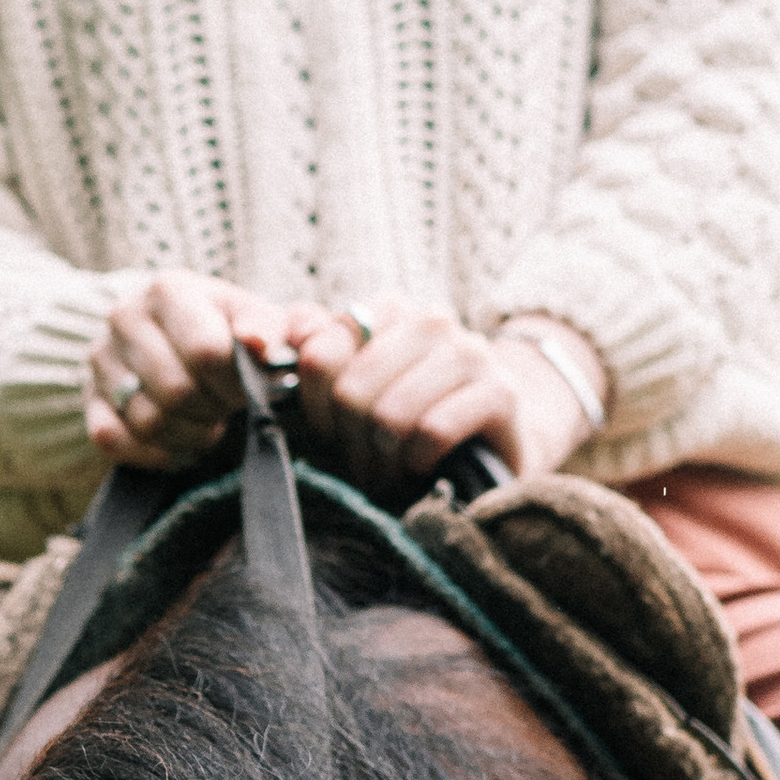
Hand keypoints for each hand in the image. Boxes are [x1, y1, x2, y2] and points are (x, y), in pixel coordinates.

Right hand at [85, 270, 285, 469]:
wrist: (169, 337)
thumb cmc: (221, 329)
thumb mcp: (250, 317)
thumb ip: (265, 326)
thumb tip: (256, 343)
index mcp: (169, 290)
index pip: (206, 352)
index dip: (235, 382)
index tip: (247, 386)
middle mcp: (125, 317)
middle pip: (177, 391)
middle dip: (212, 409)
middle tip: (224, 406)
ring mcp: (101, 359)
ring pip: (148, 422)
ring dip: (188, 434)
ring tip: (205, 422)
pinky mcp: (89, 398)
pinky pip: (112, 440)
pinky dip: (152, 453)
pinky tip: (176, 444)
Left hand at [284, 299, 600, 501]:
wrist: (493, 448)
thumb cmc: (410, 421)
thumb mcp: (356, 391)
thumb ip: (316, 355)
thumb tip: (278, 334)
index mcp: (389, 309)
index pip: (319, 352)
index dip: (315, 407)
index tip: (330, 431)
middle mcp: (431, 320)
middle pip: (351, 390)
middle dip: (352, 442)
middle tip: (366, 463)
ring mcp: (470, 352)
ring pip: (391, 414)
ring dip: (385, 459)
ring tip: (393, 470)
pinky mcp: (501, 392)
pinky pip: (432, 432)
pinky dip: (421, 462)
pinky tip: (428, 466)